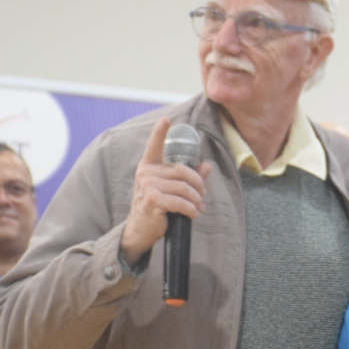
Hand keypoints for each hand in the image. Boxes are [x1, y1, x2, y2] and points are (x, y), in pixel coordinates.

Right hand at [120, 117, 212, 266]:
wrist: (141, 230)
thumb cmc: (156, 207)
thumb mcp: (171, 189)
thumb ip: (188, 177)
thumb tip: (207, 166)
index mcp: (149, 166)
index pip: (154, 146)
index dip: (160, 132)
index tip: (166, 119)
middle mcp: (146, 173)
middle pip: (182, 171)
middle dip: (198, 184)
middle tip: (202, 195)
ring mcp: (148, 185)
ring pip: (184, 187)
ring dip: (196, 199)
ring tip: (198, 207)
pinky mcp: (153, 200)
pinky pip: (181, 201)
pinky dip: (191, 209)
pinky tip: (193, 214)